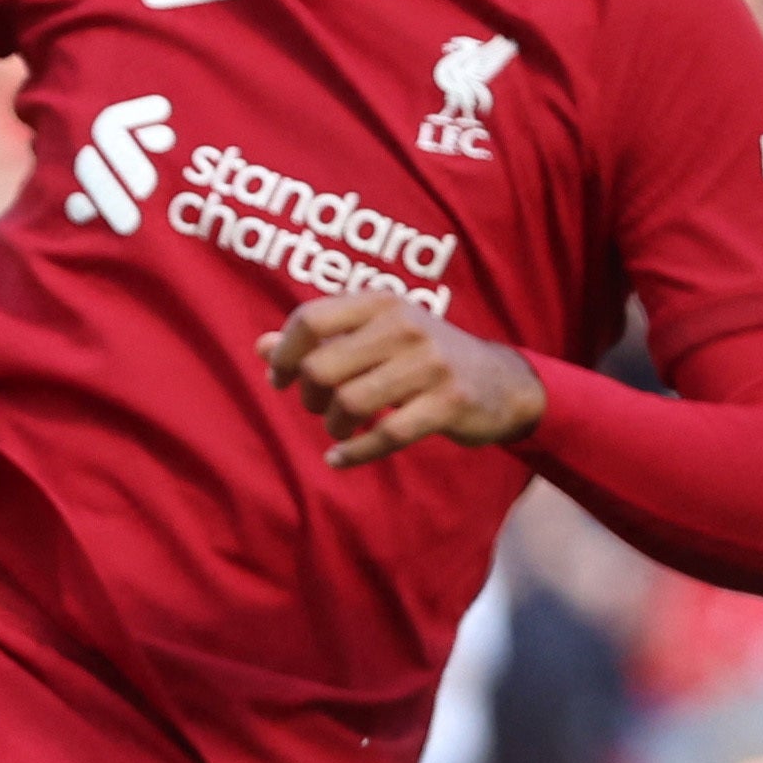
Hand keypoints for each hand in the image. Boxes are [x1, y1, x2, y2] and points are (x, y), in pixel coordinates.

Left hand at [262, 293, 544, 467]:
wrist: (501, 382)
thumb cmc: (421, 357)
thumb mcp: (375, 336)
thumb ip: (321, 339)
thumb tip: (260, 347)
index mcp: (381, 303)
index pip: (310, 320)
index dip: (284, 354)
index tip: (279, 379)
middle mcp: (405, 326)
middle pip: (322, 367)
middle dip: (308, 396)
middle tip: (317, 407)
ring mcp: (430, 364)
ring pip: (349, 402)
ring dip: (333, 424)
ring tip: (338, 427)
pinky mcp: (448, 403)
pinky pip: (386, 435)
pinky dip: (354, 453)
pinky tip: (339, 459)